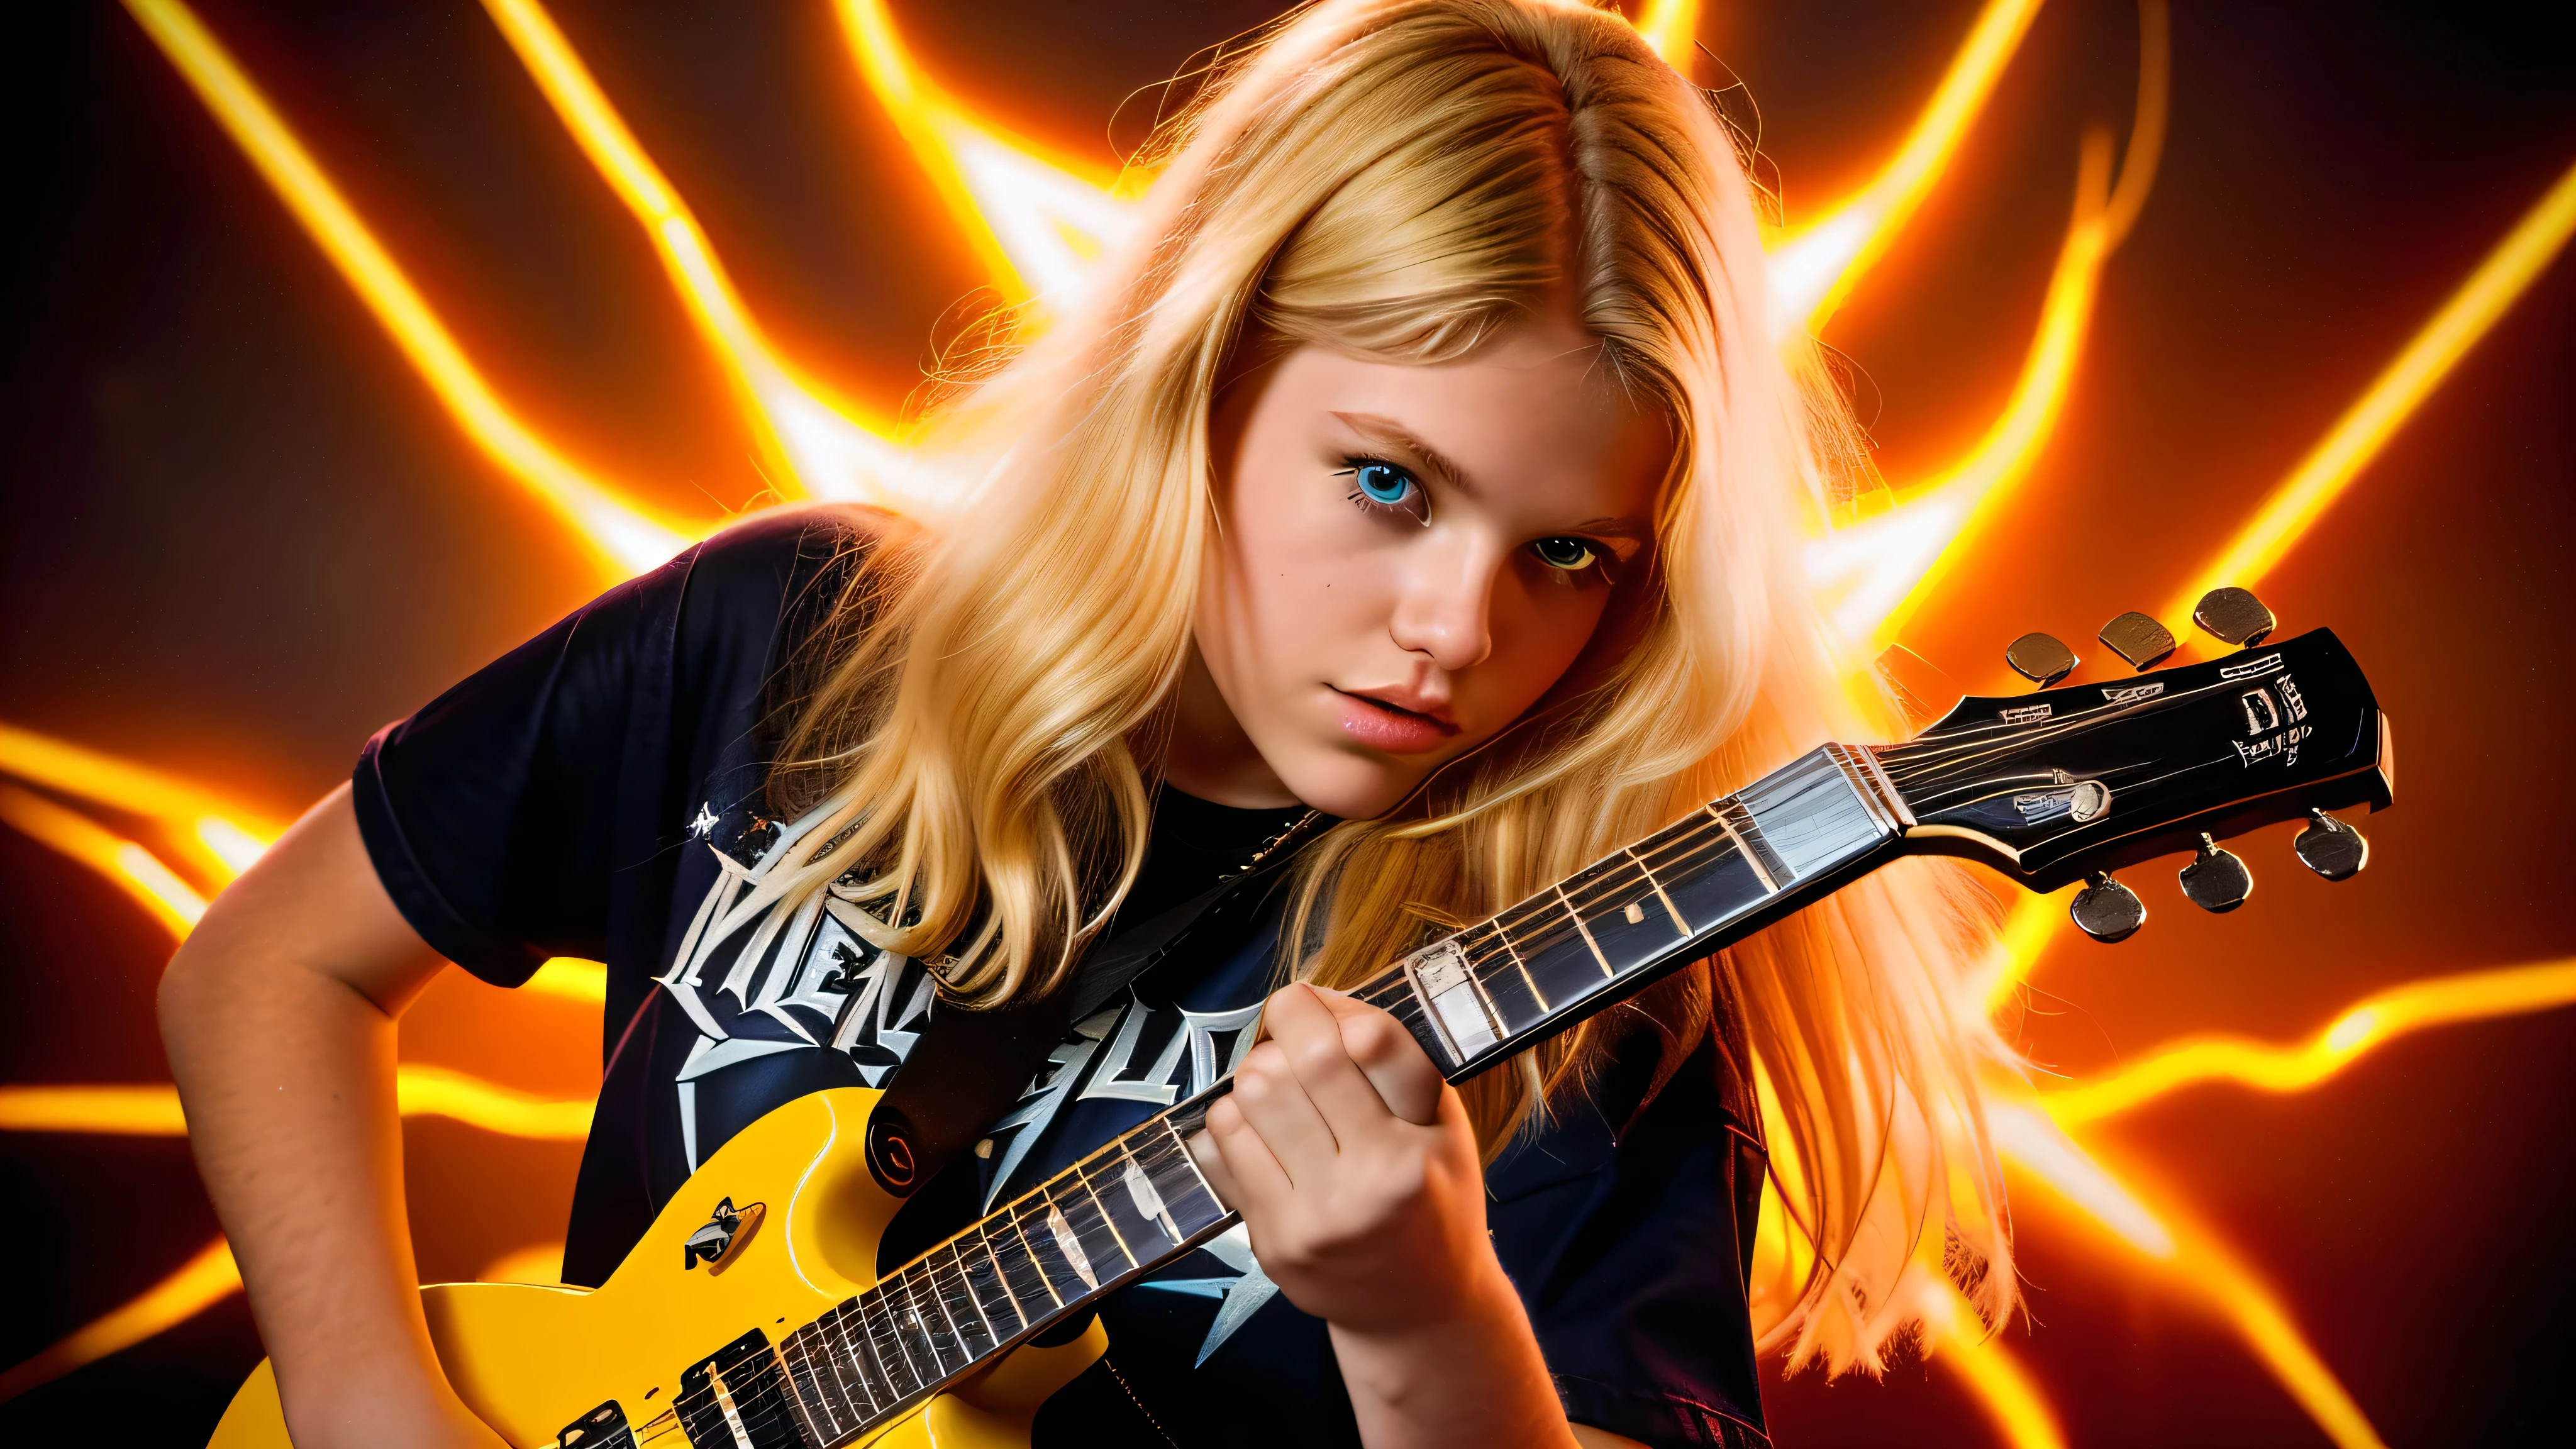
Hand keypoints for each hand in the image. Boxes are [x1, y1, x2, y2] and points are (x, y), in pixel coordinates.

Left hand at [1189, 983, 1508, 1334]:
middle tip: (1289, 1041)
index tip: (1314, 1004)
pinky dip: (1232, 1122)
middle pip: (1301, 1062)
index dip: (1329, 1005)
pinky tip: (1261, 1132)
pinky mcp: (1274, 1243)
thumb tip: (1313, 998)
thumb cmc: (1433, 1201)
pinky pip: (1222, 1147)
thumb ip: (1392, 1060)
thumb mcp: (1443, 1126)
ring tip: (1278, 1091)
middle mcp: (1373, 1180)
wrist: (1419, 1310)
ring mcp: (1318, 1217)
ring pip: (1251, 1097)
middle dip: (1283, 1033)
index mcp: (1424, 1141)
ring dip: (1255, 1077)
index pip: (1371, 1041)